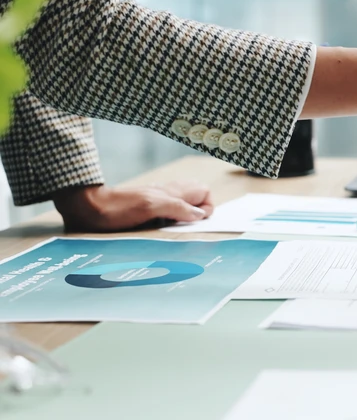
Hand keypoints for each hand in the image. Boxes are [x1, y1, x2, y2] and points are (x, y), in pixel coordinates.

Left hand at [53, 181, 213, 231]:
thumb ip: (177, 207)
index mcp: (171, 192)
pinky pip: (167, 211)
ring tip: (172, 228)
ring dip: (183, 217)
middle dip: (197, 212)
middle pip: (196, 196)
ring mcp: (156, 200)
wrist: (87, 208)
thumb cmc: (116, 208)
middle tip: (185, 225)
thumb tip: (200, 215)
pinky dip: (169, 220)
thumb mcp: (149, 207)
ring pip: (182, 204)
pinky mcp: (146, 208)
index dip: (206, 208)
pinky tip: (158, 228)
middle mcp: (167, 193)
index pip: (204, 192)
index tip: (194, 221)